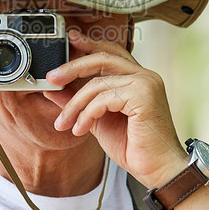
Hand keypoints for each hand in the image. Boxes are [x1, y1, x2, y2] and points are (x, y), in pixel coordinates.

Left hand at [45, 31, 187, 188]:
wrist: (157, 170)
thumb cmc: (134, 147)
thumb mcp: (97, 121)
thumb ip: (79, 103)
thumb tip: (53, 90)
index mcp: (137, 79)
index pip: (111, 53)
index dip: (90, 44)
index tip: (71, 39)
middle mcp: (145, 76)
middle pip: (102, 58)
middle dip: (72, 67)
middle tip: (51, 79)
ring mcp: (146, 84)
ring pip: (98, 83)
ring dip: (75, 104)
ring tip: (65, 123)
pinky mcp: (143, 96)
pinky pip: (103, 98)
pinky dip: (87, 114)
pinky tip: (81, 129)